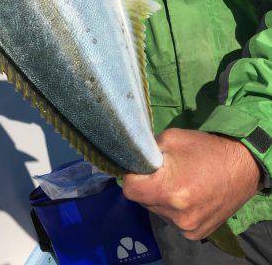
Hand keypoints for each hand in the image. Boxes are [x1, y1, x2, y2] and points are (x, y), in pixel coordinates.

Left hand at [122, 128, 261, 240]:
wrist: (242, 167)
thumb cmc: (205, 148)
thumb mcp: (171, 138)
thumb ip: (147, 151)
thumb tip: (133, 160)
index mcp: (169, 191)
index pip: (130, 190)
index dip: (132, 175)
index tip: (141, 167)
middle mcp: (177, 216)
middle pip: (143, 201)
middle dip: (148, 186)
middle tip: (164, 172)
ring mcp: (187, 228)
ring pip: (157, 211)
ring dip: (161, 198)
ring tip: (179, 182)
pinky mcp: (196, 234)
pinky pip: (173, 220)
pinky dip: (174, 208)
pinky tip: (188, 195)